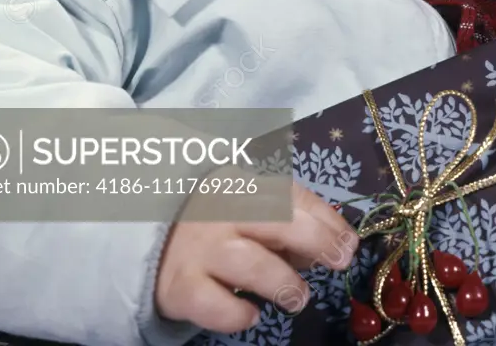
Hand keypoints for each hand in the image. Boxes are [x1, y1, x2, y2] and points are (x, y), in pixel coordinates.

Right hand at [155, 179, 358, 332]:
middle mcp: (219, 211)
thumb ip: (284, 222)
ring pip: (252, 266)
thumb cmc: (210, 220)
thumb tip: (327, 244)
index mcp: (239, 182)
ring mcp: (198, 249)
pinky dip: (239, 314)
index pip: (291, 196)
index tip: (349, 242)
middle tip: (340, 262)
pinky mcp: (180, 287)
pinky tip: (251, 314)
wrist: (146, 240)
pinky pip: (216, 306)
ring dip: (284, 284)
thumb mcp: (246, 207)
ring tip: (298, 297)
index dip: (326, 219)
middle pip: (277, 221)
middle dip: (317, 241)